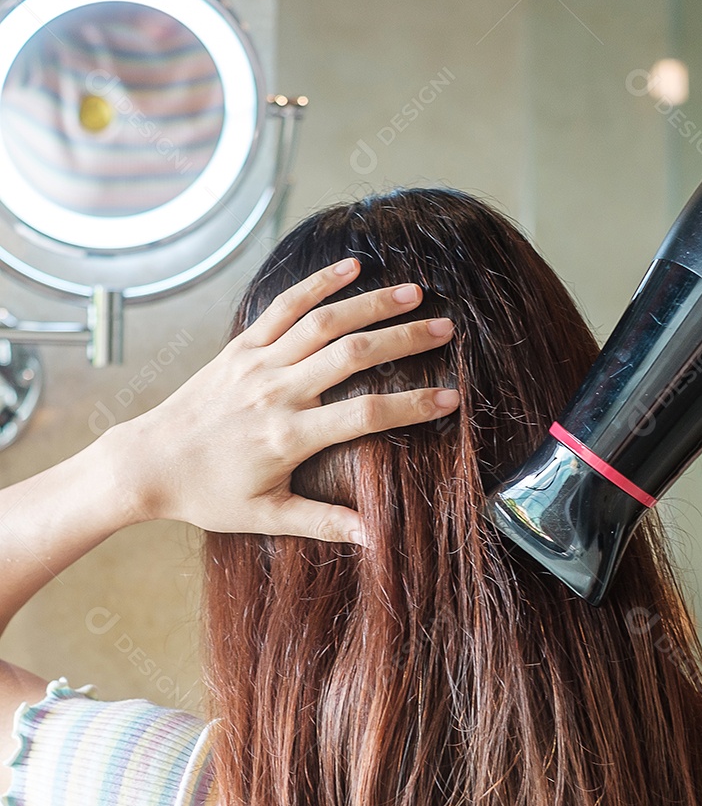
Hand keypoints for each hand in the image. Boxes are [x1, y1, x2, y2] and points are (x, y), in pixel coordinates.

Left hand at [111, 257, 459, 542]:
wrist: (147, 463)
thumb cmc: (208, 495)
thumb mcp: (267, 517)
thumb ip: (324, 523)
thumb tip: (374, 538)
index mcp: (289, 436)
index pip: (366, 414)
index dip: (413, 405)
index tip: (450, 398)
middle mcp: (276, 392)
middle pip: (353, 355)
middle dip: (405, 339)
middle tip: (446, 329)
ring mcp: (257, 364)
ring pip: (323, 323)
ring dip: (371, 303)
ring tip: (414, 292)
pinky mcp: (240, 347)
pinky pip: (283, 307)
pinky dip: (317, 283)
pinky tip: (350, 266)